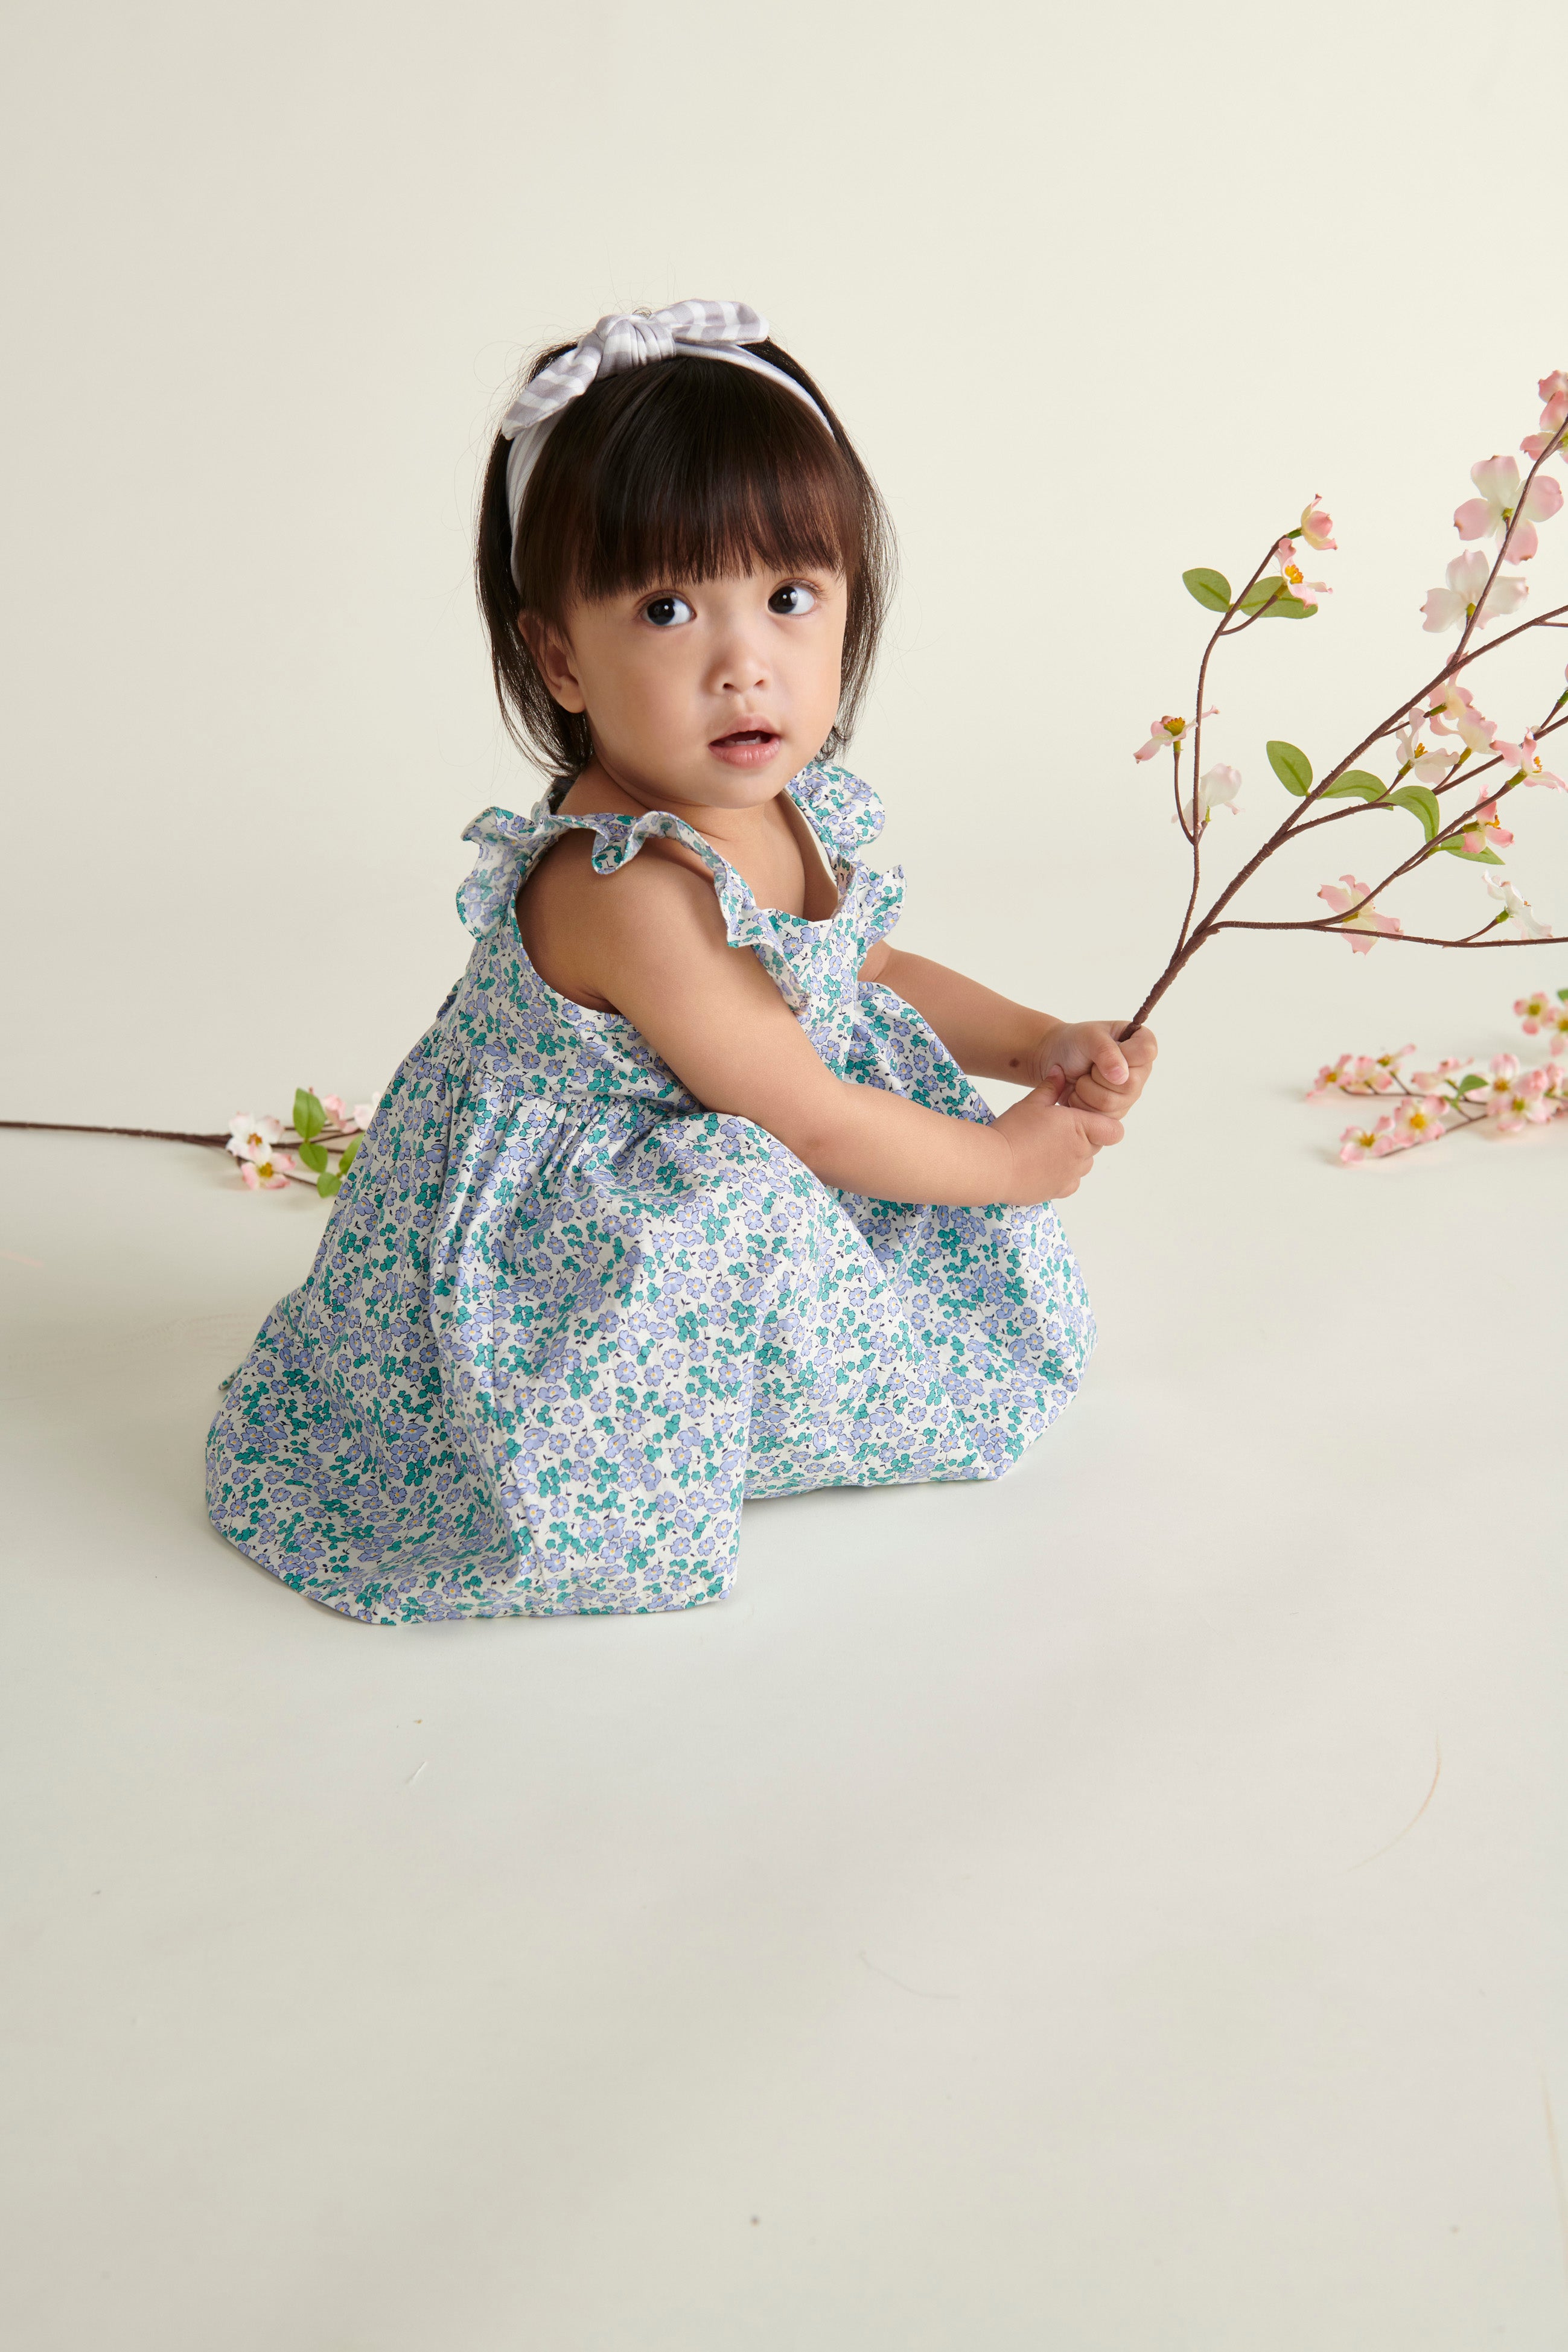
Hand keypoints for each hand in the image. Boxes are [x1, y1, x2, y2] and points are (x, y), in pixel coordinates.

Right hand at [993, 1085, 1123, 1202]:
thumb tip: (1059, 1071)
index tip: (1085, 1120)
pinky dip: (1062, 1175)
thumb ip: (1050, 1087)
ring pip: (1084, 1164)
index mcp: (1080, 1128)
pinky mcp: (1059, 1191)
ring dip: (1073, 1157)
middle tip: (1056, 1130)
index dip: (1104, 1125)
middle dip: (1083, 1137)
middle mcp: (1082, 1154)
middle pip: (1096, 1145)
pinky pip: (1071, 1182)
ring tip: (1046, 1148)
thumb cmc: (1013, 1131)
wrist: (993, 1165)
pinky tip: (1042, 1166)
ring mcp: (1071, 1175)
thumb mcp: (1031, 1103)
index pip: (1114, 1131)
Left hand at [1037, 1021, 1157, 1118]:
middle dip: (1098, 1075)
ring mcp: (1130, 1095)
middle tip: (1090, 1065)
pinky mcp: (1115, 1112)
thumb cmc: (1075, 1042)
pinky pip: (1099, 1116)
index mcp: (1142, 1045)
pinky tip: (1079, 1091)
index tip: (1105, 1048)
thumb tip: (1121, 1076)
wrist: (1055, 1061)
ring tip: (1082, 1077)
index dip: (1124, 1053)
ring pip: (1110, 1102)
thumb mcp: (1088, 1036)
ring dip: (1086, 1089)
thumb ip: (1105, 1050)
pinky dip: (1081, 1102)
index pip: (1146, 1052)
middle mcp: (1141, 1072)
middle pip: (1130, 1084)